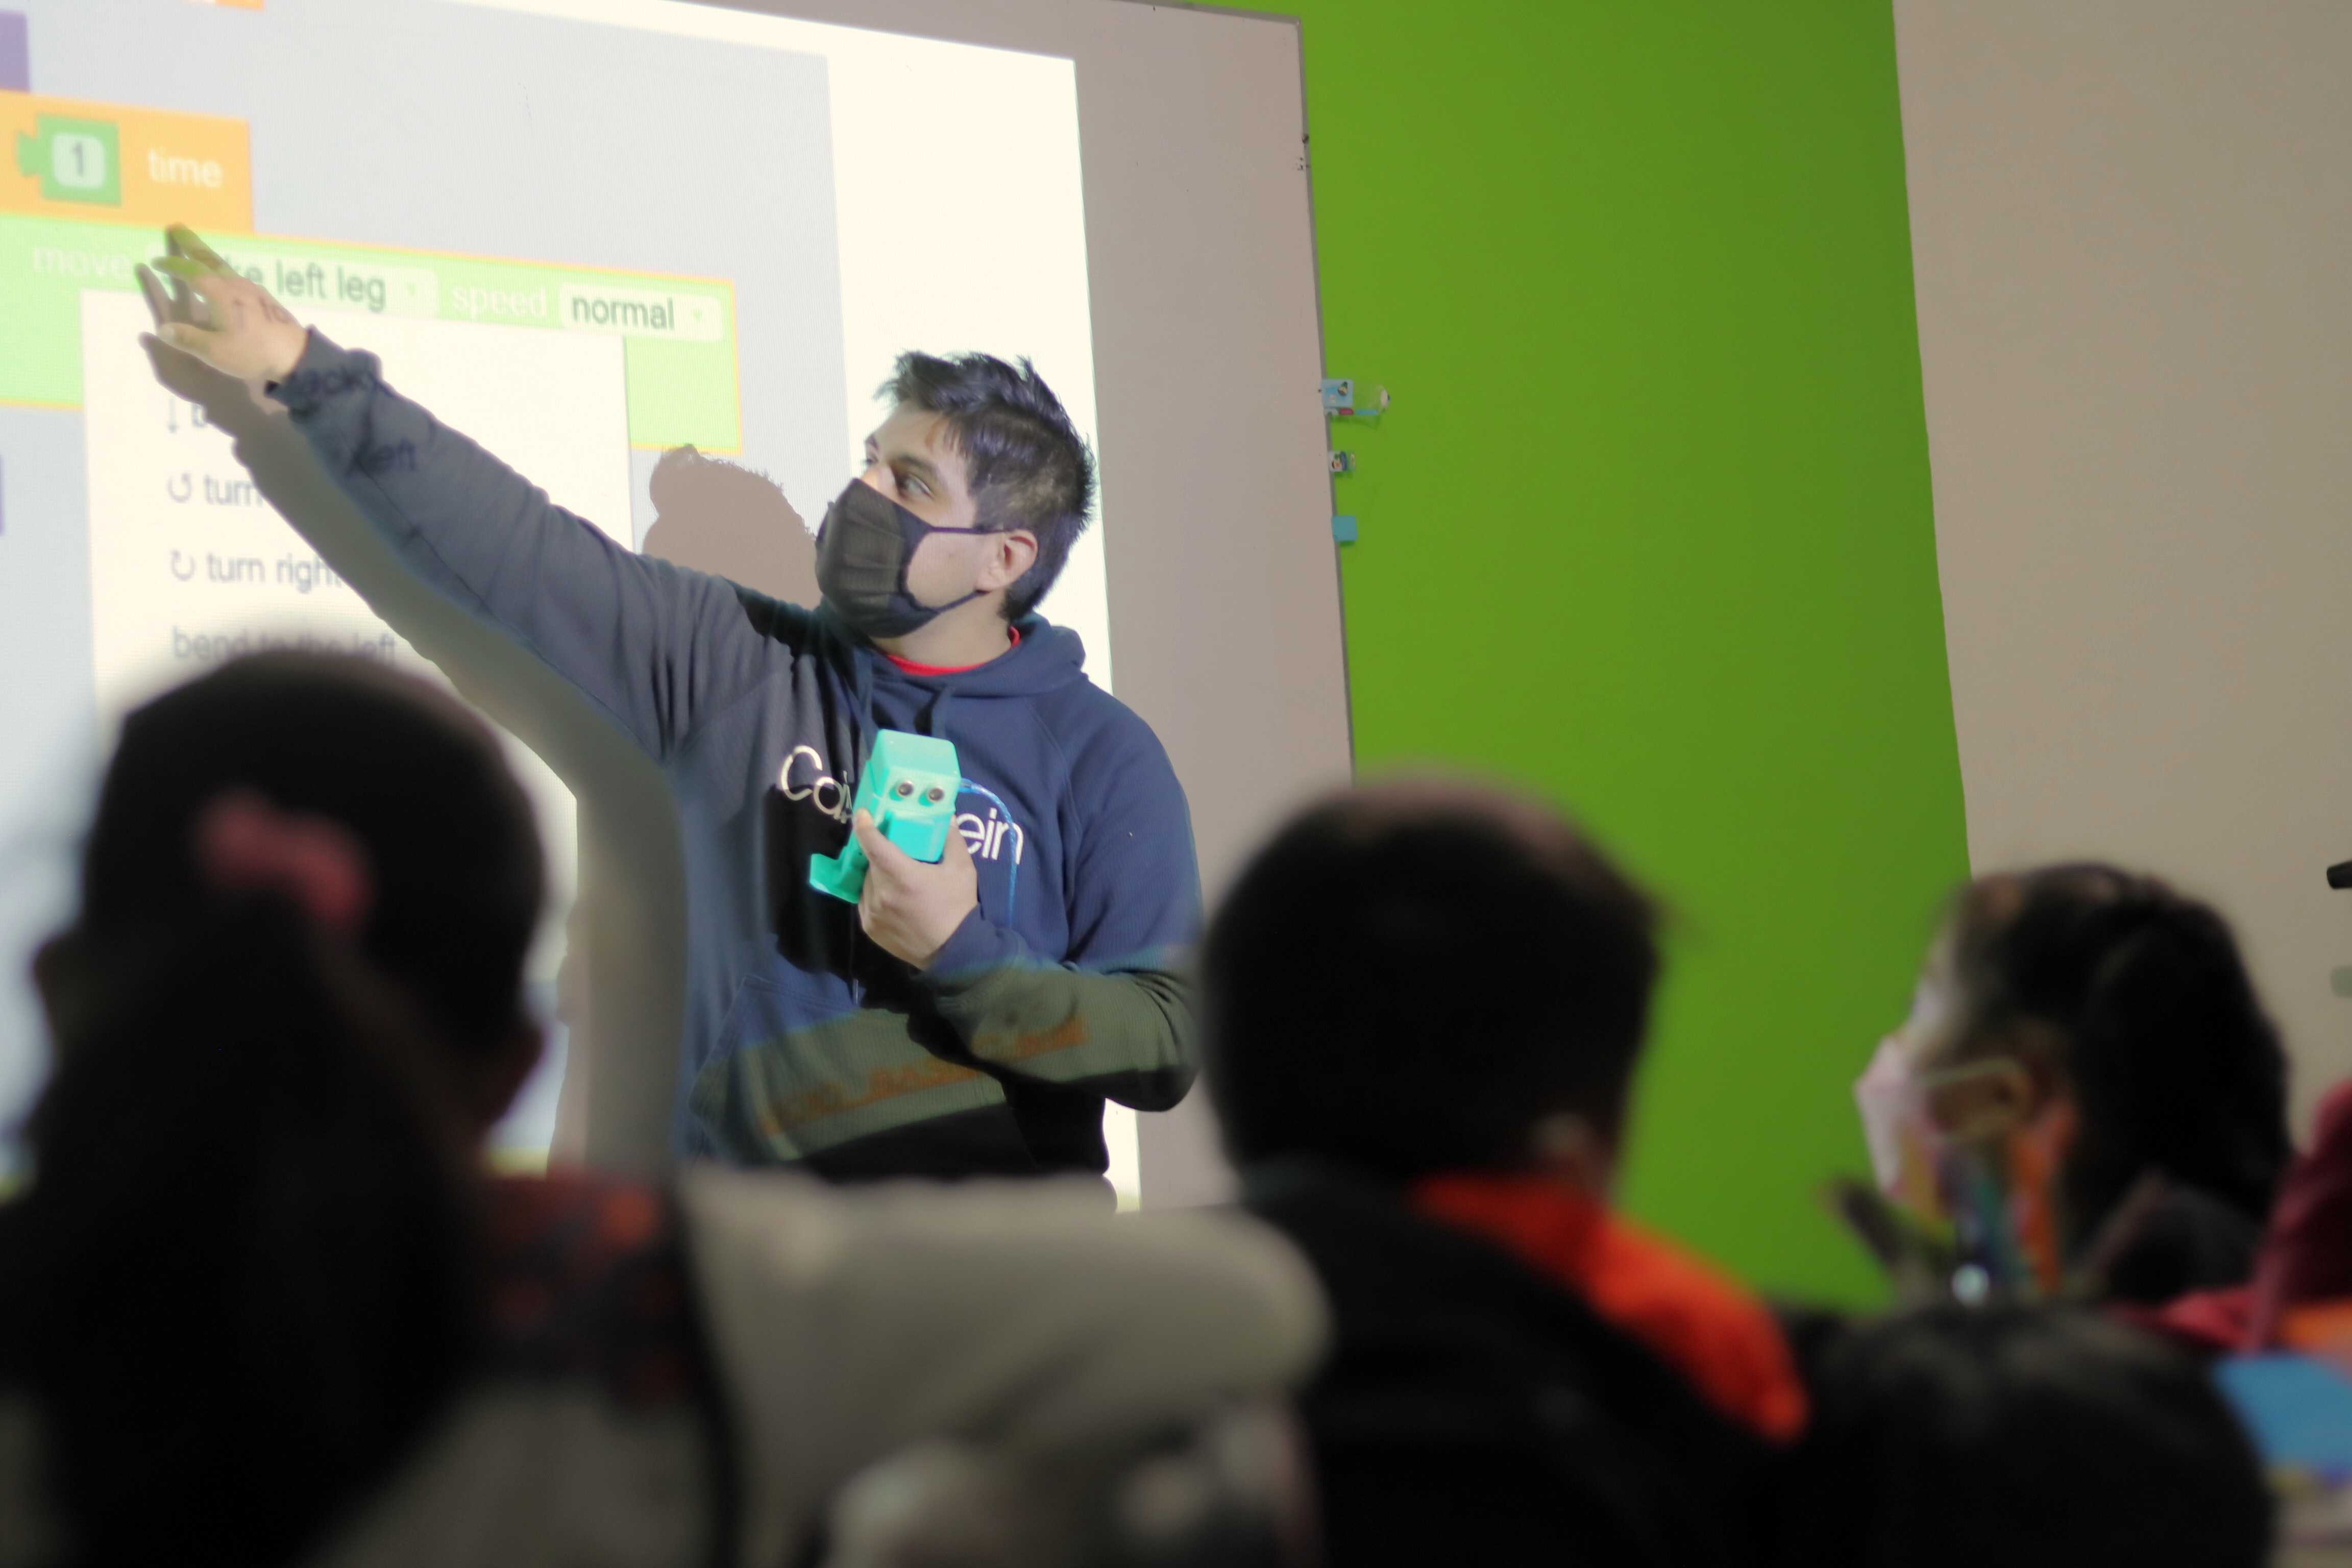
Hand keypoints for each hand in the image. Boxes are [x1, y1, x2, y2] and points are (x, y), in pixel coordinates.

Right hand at [136, 224, 307, 383]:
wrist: (296, 356)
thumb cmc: (253, 353)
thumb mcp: (215, 351)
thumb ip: (187, 339)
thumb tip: (162, 329)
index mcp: (221, 294)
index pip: (192, 273)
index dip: (173, 265)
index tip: (156, 261)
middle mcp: (236, 285)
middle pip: (210, 259)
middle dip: (191, 243)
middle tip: (177, 227)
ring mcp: (253, 290)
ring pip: (225, 267)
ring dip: (207, 257)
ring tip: (197, 252)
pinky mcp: (265, 299)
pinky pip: (237, 278)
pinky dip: (223, 272)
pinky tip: (225, 280)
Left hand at [854, 808, 977, 968]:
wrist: (954, 952)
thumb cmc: (958, 908)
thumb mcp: (962, 869)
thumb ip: (951, 839)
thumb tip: (947, 815)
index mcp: (902, 876)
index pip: (873, 844)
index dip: (864, 827)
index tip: (863, 815)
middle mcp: (881, 893)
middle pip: (870, 863)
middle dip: (879, 854)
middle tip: (893, 851)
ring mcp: (872, 912)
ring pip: (865, 882)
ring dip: (876, 874)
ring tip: (894, 876)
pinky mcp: (869, 927)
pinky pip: (865, 901)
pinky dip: (873, 893)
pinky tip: (890, 895)